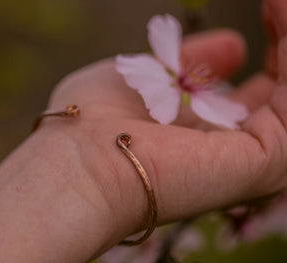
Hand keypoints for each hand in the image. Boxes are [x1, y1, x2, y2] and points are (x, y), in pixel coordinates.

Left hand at [41, 25, 285, 235]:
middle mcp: (225, 150)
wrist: (78, 164)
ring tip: (281, 2)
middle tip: (278, 3)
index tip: (267, 8)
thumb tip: (235, 47)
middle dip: (284, 47)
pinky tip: (280, 12)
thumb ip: (187, 64)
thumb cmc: (92, 122)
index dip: (265, 49)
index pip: (247, 96)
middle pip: (277, 95)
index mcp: (196, 135)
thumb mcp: (144, 76)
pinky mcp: (265, 161)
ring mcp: (248, 160)